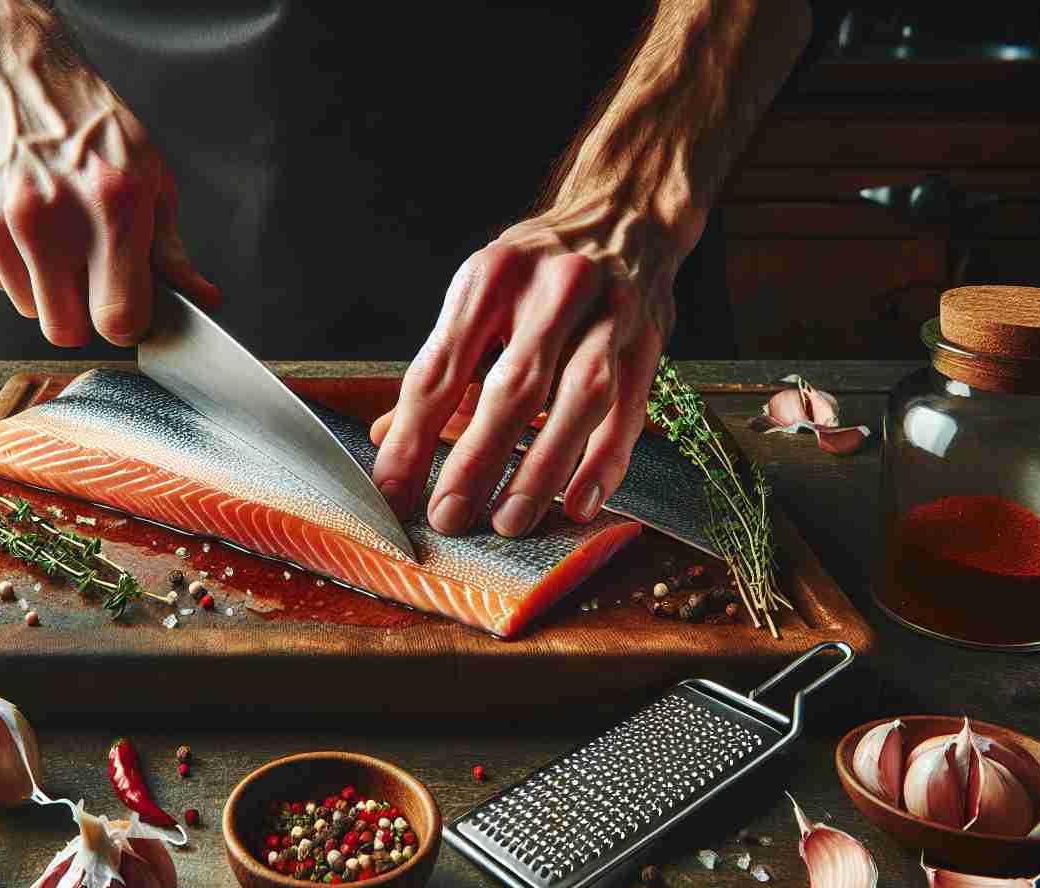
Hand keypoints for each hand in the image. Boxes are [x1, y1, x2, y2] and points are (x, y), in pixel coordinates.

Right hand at [0, 19, 218, 346]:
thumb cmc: (91, 125)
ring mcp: (2, 225)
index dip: (128, 323)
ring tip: (62, 240)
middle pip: (65, 330)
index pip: (117, 318)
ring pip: (31, 311)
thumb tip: (201, 300)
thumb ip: (171, 251)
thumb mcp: (152, 177)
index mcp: (110, 205)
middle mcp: (50, 218)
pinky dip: (20, 269)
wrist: (13, 75)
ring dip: (51, 292)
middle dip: (85, 317)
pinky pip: (2, 284)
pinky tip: (32, 228)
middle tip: (95, 281)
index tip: (131, 309)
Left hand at [371, 195, 692, 537]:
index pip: (443, 368)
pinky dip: (603, 463)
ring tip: (510, 521)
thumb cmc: (537, 270)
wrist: (625, 214)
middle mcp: (554, 289)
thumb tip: (389, 440)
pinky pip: (629, 412)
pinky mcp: (650, 341)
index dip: (413, 437)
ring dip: (543, 467)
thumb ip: (441, 370)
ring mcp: (610, 314)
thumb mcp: (480, 299)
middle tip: (448, 518)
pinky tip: (577, 503)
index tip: (391, 493)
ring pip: (580, 399)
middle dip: (477, 459)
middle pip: (513, 386)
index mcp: (492, 276)